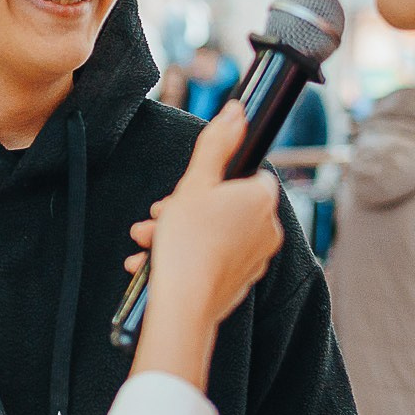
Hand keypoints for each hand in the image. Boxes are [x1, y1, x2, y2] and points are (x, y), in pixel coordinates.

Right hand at [122, 104, 282, 388]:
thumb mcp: (195, 182)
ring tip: (147, 241)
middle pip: (224, 206)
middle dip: (183, 209)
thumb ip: (216, 144)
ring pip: (213, 234)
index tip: (186, 189)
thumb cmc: (188, 242)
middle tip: (159, 214)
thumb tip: (237, 110)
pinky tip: (152, 263)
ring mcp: (256, 259)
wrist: (184, 303)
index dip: (210, 180)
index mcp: (262, 199)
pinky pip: (211, 261)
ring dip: (176, 233)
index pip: (244, 174)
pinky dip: (185, 257)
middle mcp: (267, 229)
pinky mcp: (240, 283)